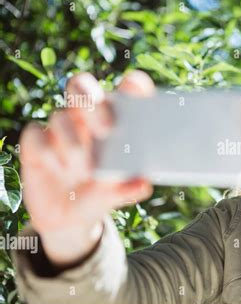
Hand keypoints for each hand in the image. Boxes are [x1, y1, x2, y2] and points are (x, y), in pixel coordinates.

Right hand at [19, 70, 154, 265]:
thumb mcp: (117, 195)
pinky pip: (35, 134)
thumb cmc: (101, 195)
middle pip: (83, 87)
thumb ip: (129, 188)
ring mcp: (59, 129)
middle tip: (107, 130)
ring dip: (72, 142)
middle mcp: (85, 119)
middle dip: (94, 104)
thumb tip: (143, 184)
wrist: (68, 219)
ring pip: (60, 116)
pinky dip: (47, 152)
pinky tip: (59, 169)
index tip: (134, 87)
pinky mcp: (35, 144)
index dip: (132, 84)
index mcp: (114, 122)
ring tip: (85, 171)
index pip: (123, 92)